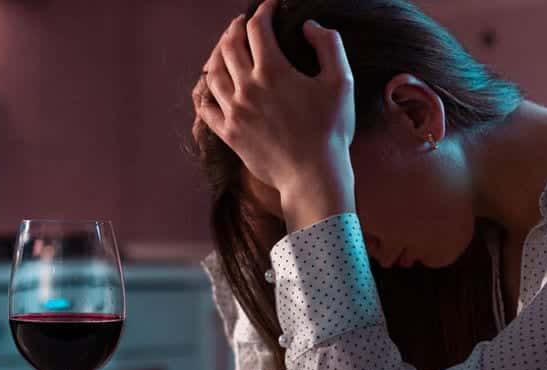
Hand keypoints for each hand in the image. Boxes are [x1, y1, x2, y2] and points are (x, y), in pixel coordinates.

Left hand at [194, 0, 357, 229]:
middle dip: (235, 27)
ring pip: (212, 72)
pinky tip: (210, 84)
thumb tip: (309, 26)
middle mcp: (247, 87)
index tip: (269, 7)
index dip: (263, 11)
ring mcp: (233, 111)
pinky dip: (204, 89)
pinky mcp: (227, 132)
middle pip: (229, 45)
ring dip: (218, 54)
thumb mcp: (342, 82)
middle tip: (243, 23)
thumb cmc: (331, 130)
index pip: (257, 28)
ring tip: (226, 48)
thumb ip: (328, 46)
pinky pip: (205, 105)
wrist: (312, 175)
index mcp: (273, 71)